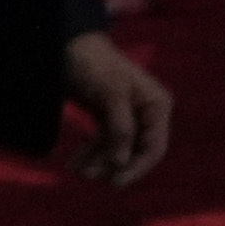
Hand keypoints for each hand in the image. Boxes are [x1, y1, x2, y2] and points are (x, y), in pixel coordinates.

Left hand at [65, 31, 174, 187]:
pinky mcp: (108, 116)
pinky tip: (75, 163)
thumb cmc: (94, 64)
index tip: (115, 182)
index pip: (153, 147)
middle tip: (88, 176)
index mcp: (156, 105)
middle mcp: (146, 112)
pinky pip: (103, 141)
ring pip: (117, 149)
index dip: (137, 167)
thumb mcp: (110, 94)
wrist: (68, 44)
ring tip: (76, 170)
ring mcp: (127, 114)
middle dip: (113, 165)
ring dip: (98, 161)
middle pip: (136, 151)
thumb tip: (123, 161)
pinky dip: (90, 152)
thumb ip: (120, 127)